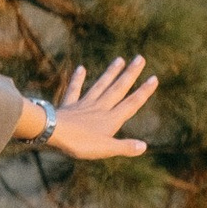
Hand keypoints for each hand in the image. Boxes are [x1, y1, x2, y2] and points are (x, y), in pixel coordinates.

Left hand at [36, 53, 158, 161]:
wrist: (52, 132)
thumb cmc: (80, 143)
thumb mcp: (106, 149)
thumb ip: (125, 147)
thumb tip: (144, 146)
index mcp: (111, 119)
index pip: (131, 103)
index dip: (144, 91)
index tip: (154, 78)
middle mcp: (100, 108)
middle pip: (118, 88)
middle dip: (130, 74)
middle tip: (140, 58)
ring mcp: (84, 104)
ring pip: (100, 86)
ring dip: (110, 73)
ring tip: (119, 59)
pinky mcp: (69, 105)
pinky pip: (74, 90)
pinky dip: (77, 79)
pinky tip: (81, 68)